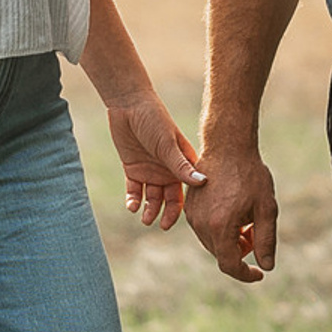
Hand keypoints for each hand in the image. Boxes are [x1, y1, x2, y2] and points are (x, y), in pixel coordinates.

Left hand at [109, 92, 206, 227]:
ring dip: (150, 210)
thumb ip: (182, 166)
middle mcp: (168, 170)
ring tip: (145, 219)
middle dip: (167, 213)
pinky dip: (134, 200)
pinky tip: (132, 206)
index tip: (187, 221)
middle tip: (162, 226)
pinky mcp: (133, 170)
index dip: (188, 205)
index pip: (188, 190)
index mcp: (182, 163)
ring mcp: (151, 171)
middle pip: (170, 198)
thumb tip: (203, 183)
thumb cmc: (154, 119)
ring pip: (152, 198)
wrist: (128, 105)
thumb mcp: (168, 145)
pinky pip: (135, 191)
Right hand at [185, 141, 277, 283]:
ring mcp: (192, 215)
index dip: (245, 274)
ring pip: (212, 243)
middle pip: (221, 254)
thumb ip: (266, 240)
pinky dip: (220, 229)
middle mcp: (200, 224)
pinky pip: (205, 229)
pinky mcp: (189, 206)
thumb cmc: (250, 174)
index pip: (229, 265)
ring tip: (247, 220)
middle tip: (256, 233)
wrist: (227, 146)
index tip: (259, 273)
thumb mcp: (266, 208)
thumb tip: (266, 267)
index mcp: (220, 226)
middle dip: (241, 252)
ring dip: (230, 241)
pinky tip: (234, 212)